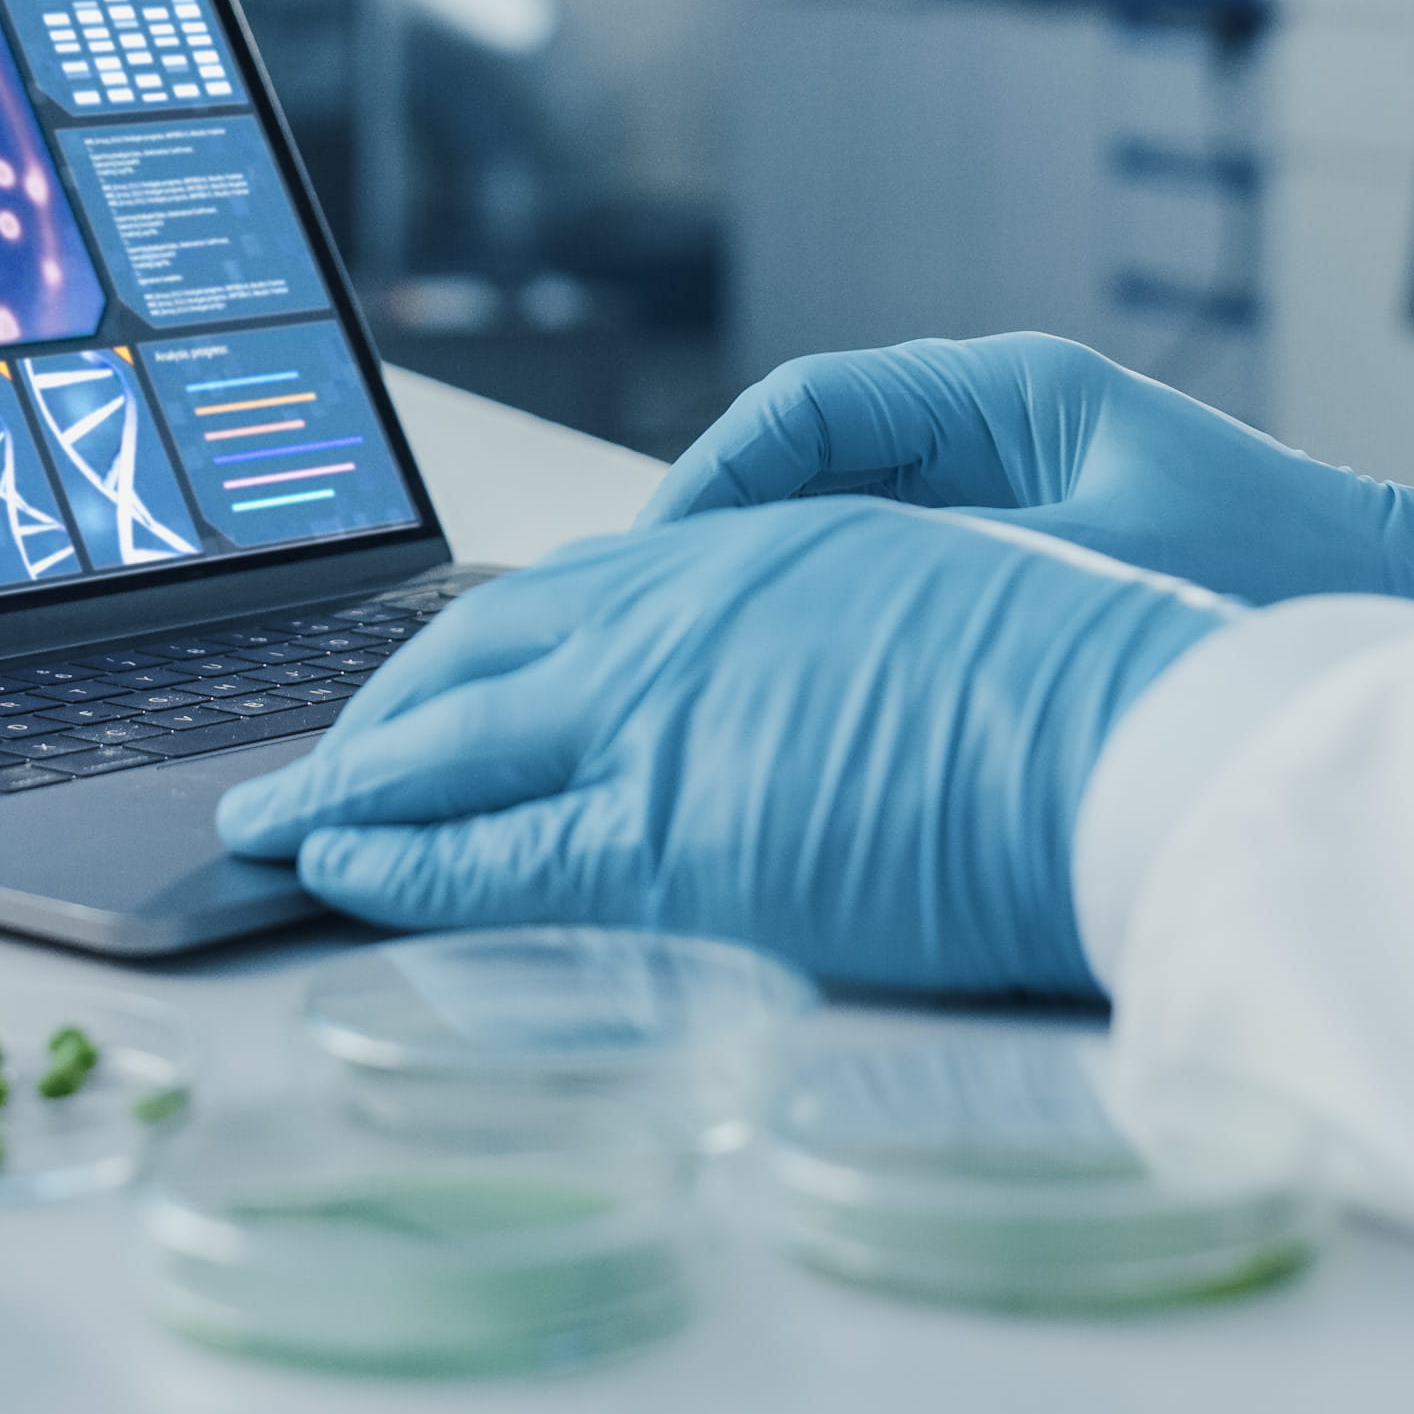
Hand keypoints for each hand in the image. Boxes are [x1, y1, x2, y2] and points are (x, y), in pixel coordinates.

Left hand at [213, 502, 1228, 995]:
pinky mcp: (660, 829)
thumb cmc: (1093, 693)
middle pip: (482, 651)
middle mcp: (688, 606)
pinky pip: (484, 849)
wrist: (1139, 740)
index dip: (489, 644)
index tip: (434, 680)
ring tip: (274, 817)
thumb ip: (849, 635)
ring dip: (346, 780)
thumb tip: (809, 697)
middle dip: (378, 707)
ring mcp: (662, 714)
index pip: (581, 587)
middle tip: (310, 751)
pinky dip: (393, 855)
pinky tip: (336, 865)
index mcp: (768, 547)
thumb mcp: (950, 605)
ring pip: (451, 741)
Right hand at [648, 334, 1413, 607]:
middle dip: (709, 542)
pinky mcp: (1020, 563)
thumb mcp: (1100, 575)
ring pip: (833, 524)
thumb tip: (803, 607)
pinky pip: (884, 579)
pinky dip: (821, 625)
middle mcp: (992, 427)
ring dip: (758, 589)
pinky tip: (784, 700)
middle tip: (633, 630)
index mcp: (1008, 392)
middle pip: (800, 463)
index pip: (806, 410)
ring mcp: (1003, 492)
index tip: (655, 569)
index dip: (712, 485)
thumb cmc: (1280, 588)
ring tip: (687, 669)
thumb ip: (956, 576)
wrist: (1411, 616)